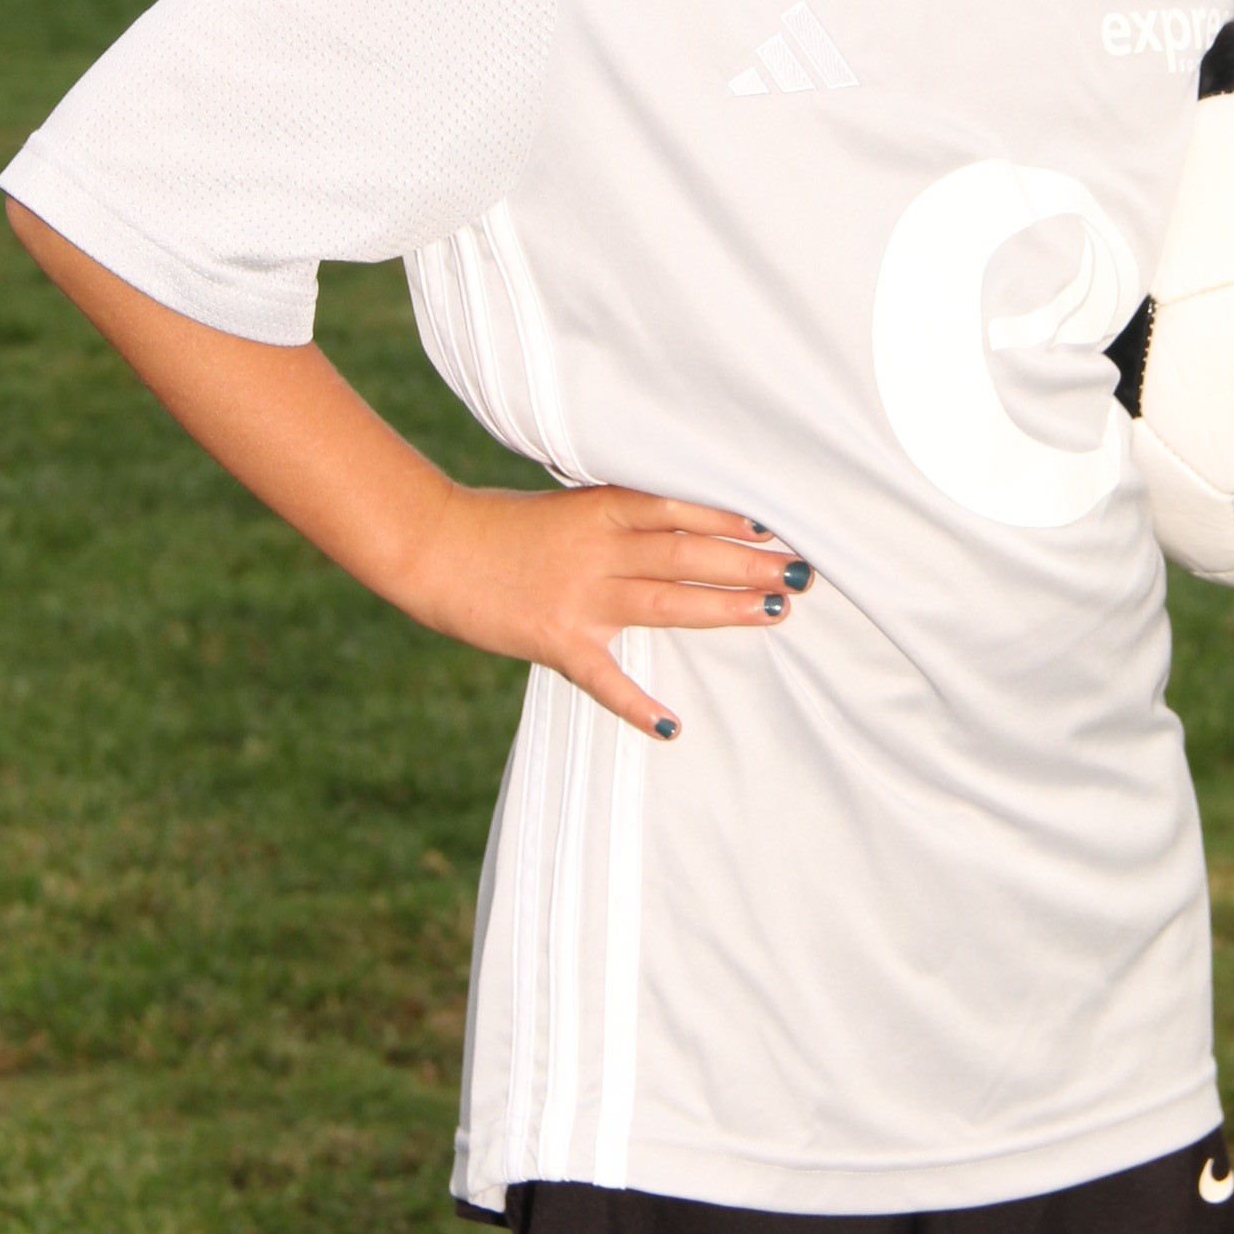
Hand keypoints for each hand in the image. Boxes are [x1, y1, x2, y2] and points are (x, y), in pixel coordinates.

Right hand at [399, 482, 809, 738]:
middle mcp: (596, 550)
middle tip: (801, 571)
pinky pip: (605, 679)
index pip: (678, 508)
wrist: (432, 548)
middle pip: (686, 554)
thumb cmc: (501, 524)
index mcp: (599, 509)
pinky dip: (638, 706)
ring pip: (665, 603)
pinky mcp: (555, 641)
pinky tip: (673, 727)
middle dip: (747, 563)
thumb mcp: (566, 506)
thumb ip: (617, 516)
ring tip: (775, 612)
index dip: (729, 517)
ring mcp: (578, 597)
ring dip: (724, 609)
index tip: (778, 523)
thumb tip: (679, 523)